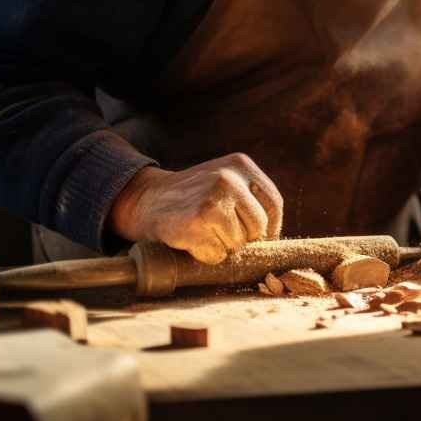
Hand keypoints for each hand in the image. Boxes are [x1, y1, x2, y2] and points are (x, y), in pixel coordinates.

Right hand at [109, 153, 282, 263]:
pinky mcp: (195, 221)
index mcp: (241, 165)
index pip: (273, 204)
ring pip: (239, 243)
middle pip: (259, 226)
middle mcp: (228, 178)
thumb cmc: (192, 198)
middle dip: (243, 238)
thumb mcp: (225, 182)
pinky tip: (191, 240)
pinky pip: (217, 254)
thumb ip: (250, 199)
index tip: (256, 237)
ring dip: (223, 247)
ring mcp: (212, 199)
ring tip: (203, 232)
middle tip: (219, 233)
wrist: (146, 200)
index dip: (269, 227)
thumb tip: (274, 239)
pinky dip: (205, 255)